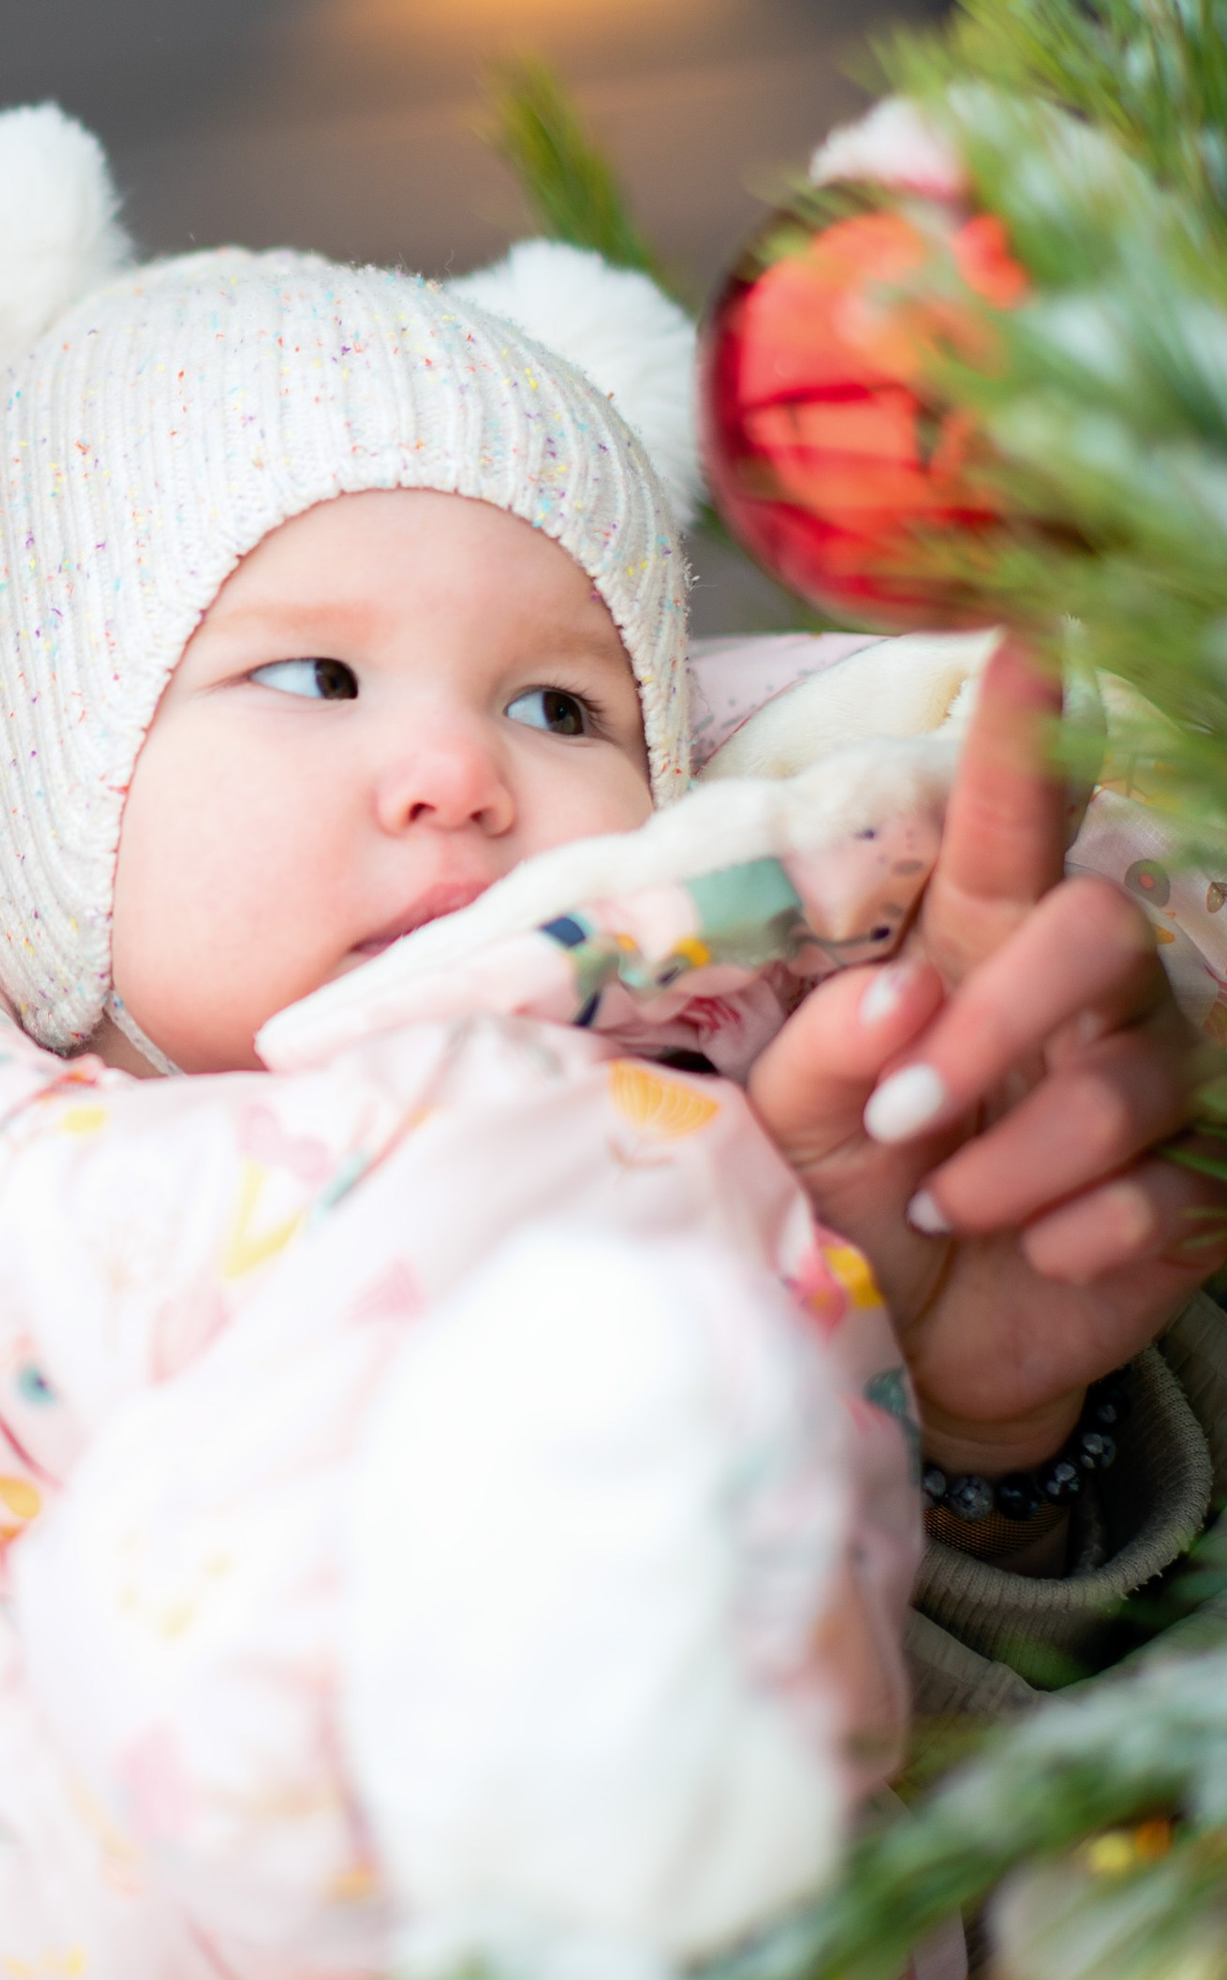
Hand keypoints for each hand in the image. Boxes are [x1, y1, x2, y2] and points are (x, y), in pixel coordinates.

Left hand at [746, 640, 1223, 1466]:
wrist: (904, 1340)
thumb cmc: (845, 1195)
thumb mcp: (793, 1121)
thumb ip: (825, 1048)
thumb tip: (902, 998)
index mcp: (976, 943)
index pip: (1011, 824)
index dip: (1025, 738)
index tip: (1031, 639)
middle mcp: (1082, 995)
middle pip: (1099, 931)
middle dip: (998, 1025)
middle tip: (903, 1118)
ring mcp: (1151, 1086)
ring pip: (1127, 1080)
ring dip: (1014, 1158)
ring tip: (943, 1206)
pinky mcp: (1196, 1191)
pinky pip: (1170, 1188)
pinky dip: (1082, 1232)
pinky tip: (1040, 1252)